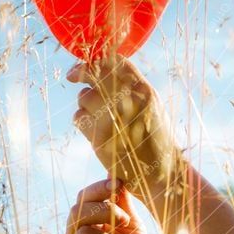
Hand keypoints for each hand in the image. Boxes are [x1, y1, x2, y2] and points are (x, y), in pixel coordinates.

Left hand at [68, 55, 183, 198]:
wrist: (162, 174)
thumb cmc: (156, 137)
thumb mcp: (152, 105)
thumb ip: (133, 87)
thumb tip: (105, 69)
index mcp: (143, 90)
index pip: (114, 61)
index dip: (96, 59)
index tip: (86, 64)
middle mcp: (127, 101)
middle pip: (93, 73)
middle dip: (79, 72)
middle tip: (71, 75)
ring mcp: (112, 118)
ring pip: (83, 96)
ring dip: (84, 103)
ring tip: (96, 115)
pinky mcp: (99, 137)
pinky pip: (79, 117)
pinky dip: (82, 121)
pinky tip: (92, 128)